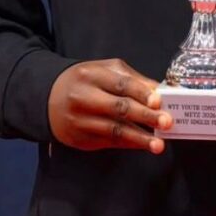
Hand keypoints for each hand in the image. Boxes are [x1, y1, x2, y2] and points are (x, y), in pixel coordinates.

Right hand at [48, 58, 170, 153]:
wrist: (48, 98)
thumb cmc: (86, 81)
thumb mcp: (107, 71)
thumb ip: (134, 80)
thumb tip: (161, 91)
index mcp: (92, 75)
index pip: (121, 84)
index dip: (142, 93)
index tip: (159, 102)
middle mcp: (83, 98)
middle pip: (118, 108)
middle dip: (145, 116)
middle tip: (167, 122)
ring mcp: (79, 120)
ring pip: (113, 130)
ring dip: (139, 138)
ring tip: (158, 144)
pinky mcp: (78, 138)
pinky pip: (107, 142)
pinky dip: (128, 144)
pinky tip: (143, 144)